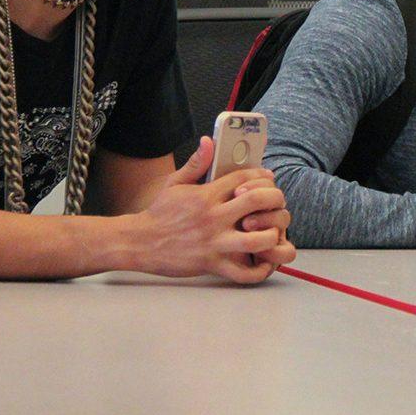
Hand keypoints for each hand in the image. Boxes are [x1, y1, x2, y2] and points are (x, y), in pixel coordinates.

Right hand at [131, 137, 290, 282]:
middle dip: (276, 199)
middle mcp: (213, 217)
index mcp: (207, 195)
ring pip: (258, 239)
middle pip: (258, 201)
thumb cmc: (159, 214)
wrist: (138, 243)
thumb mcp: (175, 183)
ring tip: (273, 231)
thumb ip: (196, 163)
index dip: (263, 176)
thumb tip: (209, 141)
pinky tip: (264, 260)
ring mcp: (214, 243)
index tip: (269, 178)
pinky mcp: (212, 265)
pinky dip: (261, 269)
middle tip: (277, 203)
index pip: (245, 178)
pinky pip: (245, 273)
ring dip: (273, 234)